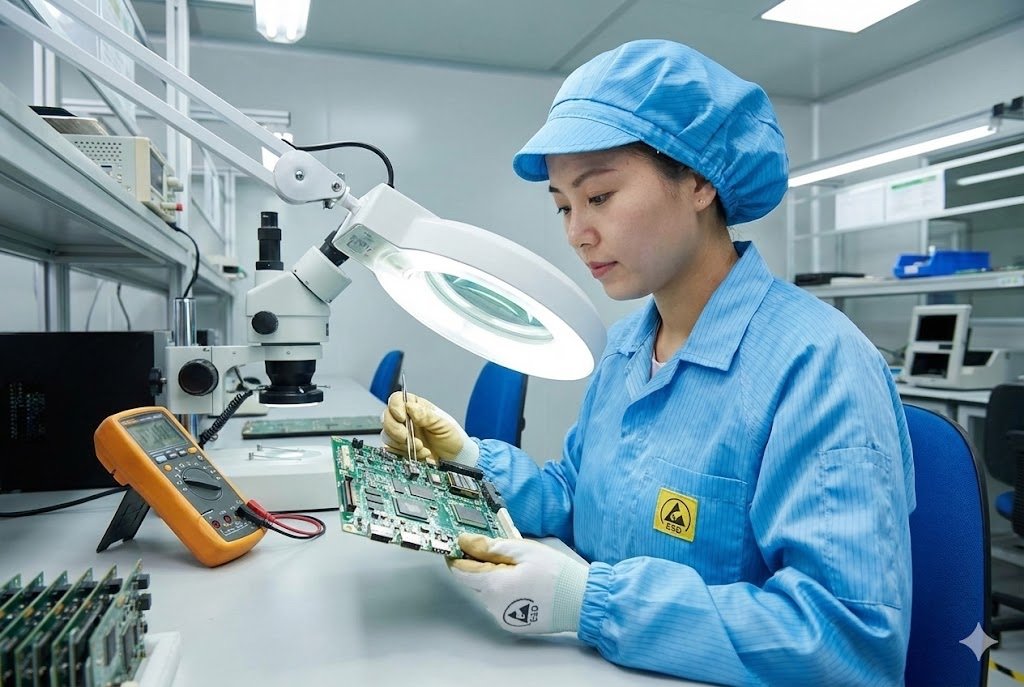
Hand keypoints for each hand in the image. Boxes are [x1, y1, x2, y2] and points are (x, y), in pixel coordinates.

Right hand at [380, 391, 478, 463]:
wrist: (455, 458)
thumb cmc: (452, 437)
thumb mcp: (443, 424)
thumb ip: (426, 415)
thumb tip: (410, 407)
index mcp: (416, 407)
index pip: (396, 400)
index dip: (395, 407)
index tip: (402, 417)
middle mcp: (406, 419)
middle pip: (387, 418)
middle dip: (396, 430)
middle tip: (409, 438)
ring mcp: (402, 434)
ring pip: (387, 435)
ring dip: (402, 443)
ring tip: (421, 447)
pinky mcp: (400, 449)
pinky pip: (392, 450)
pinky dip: (404, 453)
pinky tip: (420, 454)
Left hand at [448, 534, 589, 634]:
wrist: (580, 601)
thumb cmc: (557, 574)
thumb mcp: (524, 550)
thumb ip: (491, 547)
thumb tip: (467, 542)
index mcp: (494, 585)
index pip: (461, 571)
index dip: (458, 556)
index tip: (460, 545)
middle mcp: (493, 605)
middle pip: (476, 581)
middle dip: (483, 566)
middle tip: (506, 555)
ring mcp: (502, 617)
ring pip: (488, 592)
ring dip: (495, 580)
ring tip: (522, 571)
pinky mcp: (513, 624)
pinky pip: (500, 604)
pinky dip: (505, 593)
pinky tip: (525, 585)